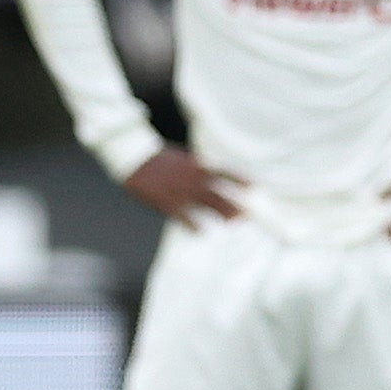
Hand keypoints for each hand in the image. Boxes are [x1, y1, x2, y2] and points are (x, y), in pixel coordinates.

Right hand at [124, 146, 245, 227]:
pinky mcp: (167, 201)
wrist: (134, 156)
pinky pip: (183, 216)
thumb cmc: (157, 158)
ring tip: (234, 223)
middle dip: (235, 205)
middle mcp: (193, 178)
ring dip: (222, 214)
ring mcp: (181, 190)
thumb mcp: (182, 159)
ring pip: (207, 205)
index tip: (256, 186)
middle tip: (247, 215)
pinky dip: (193, 225)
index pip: (225, 172)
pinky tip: (201, 233)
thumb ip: (196, 168)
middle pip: (220, 194)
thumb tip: (208, 175)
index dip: (241, 179)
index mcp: (197, 166)